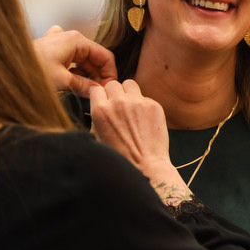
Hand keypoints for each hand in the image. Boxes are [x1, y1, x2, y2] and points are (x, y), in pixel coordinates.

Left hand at [32, 25, 116, 97]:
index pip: (105, 56)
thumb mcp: (63, 82)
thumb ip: (84, 86)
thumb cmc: (32, 71)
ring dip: (85, 77)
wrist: (5, 68)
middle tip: (96, 96)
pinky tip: (71, 86)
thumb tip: (97, 92)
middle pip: (94, 59)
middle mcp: (70, 38)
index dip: (109, 75)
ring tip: (84, 94)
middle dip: (97, 77)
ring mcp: (60, 44)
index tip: (107, 91)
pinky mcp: (51, 51)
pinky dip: (73, 73)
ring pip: (82, 61)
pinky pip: (70, 61)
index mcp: (77, 40)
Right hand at [90, 80, 191, 204]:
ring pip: (129, 84)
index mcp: (100, 111)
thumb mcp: (98, 137)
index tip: (104, 101)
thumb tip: (98, 103)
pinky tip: (144, 120)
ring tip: (131, 108)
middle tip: (118, 107)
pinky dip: (143, 105)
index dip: (100, 96)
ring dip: (128, 93)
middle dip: (114, 93)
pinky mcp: (153, 105)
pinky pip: (144, 97)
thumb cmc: (120, 156)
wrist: (146, 166)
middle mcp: (118, 103)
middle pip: (112, 84)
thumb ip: (96, 117)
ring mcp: (137, 102)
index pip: (96, 88)